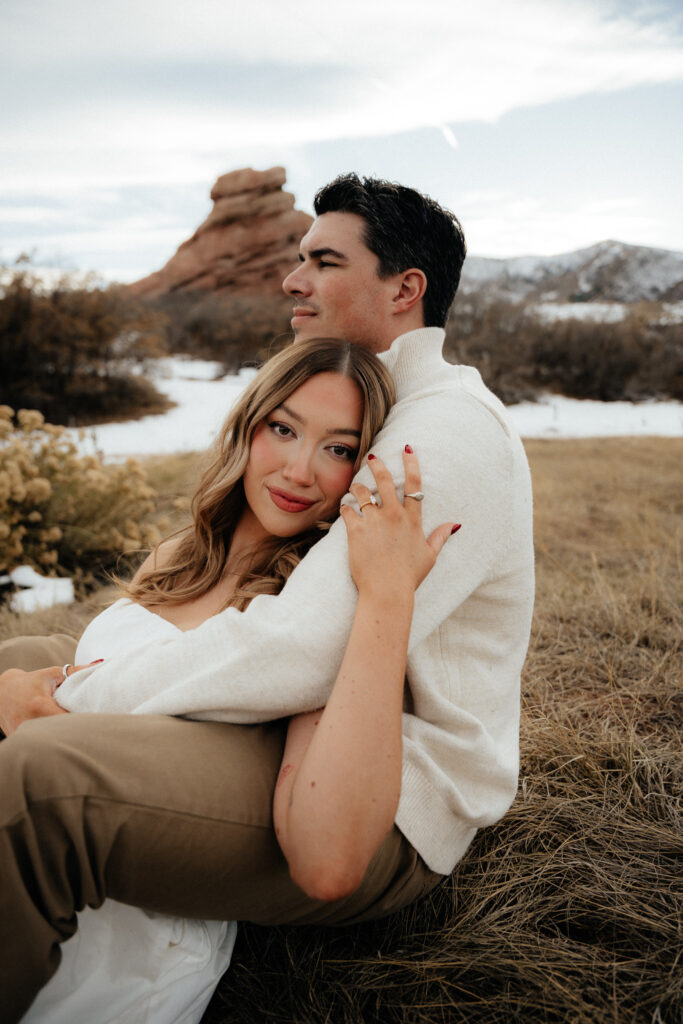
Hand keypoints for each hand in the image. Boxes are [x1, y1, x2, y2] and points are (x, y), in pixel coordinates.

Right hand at [0, 662, 90, 735]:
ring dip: (66, 739)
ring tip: (81, 736)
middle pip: (62, 735)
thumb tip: (99, 664)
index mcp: (39, 707)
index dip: (83, 721)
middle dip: (78, 733)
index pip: (68, 720)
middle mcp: (30, 724)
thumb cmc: (29, 683)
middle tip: (95, 731)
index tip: (98, 721)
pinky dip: (54, 743)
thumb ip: (75, 672)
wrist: (1, 694)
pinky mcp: (22, 743)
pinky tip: (64, 740)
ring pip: (52, 743)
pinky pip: (43, 746)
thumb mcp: (51, 674)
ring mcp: (24, 736)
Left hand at [339, 447, 459, 598]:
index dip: (411, 463)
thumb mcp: (430, 556)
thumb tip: (455, 525)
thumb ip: (441, 537)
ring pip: (362, 492)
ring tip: (354, 488)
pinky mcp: (356, 530)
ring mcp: (374, 522)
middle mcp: (394, 516)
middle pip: (386, 480)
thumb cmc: (409, 577)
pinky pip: (347, 510)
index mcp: (412, 520)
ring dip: (356, 487)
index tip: (407, 449)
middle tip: (372, 457)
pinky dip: (345, 508)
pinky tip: (345, 510)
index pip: (414, 484)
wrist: (387, 592)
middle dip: (378, 465)